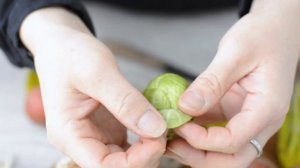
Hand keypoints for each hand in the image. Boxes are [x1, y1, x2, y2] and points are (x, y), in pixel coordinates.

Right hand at [20, 8, 166, 166]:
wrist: (64, 45)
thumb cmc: (71, 55)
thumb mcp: (98, 72)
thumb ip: (125, 101)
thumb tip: (156, 128)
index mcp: (69, 134)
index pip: (102, 167)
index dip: (134, 161)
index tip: (158, 139)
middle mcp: (82, 141)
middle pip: (117, 166)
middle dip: (145, 155)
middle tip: (165, 128)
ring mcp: (96, 136)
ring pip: (127, 158)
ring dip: (148, 148)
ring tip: (163, 125)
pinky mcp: (108, 128)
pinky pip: (131, 144)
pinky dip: (147, 137)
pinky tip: (157, 122)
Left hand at [166, 0, 299, 166]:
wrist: (274, 30)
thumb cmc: (261, 36)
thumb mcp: (236, 53)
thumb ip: (212, 82)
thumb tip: (185, 107)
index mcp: (266, 109)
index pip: (233, 142)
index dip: (202, 140)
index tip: (178, 124)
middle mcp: (260, 122)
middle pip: (231, 159)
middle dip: (199, 157)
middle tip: (170, 143)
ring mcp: (248, 119)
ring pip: (223, 152)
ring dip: (195, 149)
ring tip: (169, 136)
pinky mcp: (235, 113)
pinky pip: (216, 132)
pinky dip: (196, 134)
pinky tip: (177, 123)